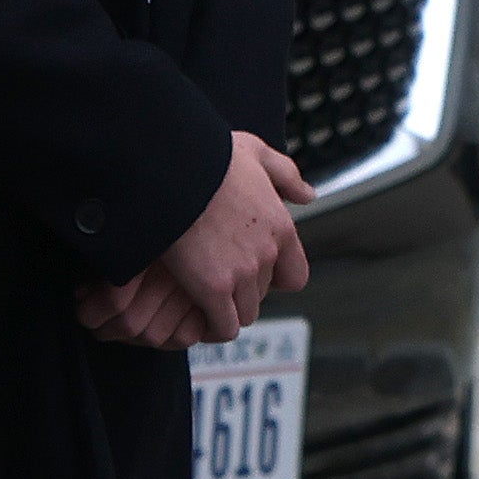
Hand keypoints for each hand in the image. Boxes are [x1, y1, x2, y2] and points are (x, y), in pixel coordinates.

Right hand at [78, 132, 316, 349]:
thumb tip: (308, 195)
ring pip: (243, 314)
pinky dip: (211, 326)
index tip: (250, 271)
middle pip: (262, 295)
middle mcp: (267, 254)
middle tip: (213, 279)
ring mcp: (242, 273)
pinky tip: (196, 317)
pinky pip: (222, 326)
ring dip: (225, 310)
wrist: (170, 165)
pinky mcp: (212, 287)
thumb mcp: (255, 152)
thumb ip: (285, 175)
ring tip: (201, 300)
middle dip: (241, 291)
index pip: (294, 277)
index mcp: (280, 226)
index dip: (272, 280)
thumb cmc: (206, 155)